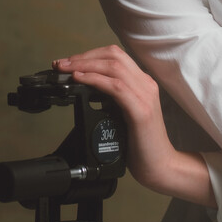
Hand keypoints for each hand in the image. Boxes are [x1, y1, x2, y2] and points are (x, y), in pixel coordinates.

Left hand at [53, 45, 174, 191]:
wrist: (161, 166)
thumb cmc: (141, 144)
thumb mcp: (125, 114)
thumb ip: (112, 99)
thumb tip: (87, 89)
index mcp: (142, 83)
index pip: (116, 56)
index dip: (90, 55)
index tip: (68, 63)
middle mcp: (146, 84)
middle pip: (113, 55)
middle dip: (83, 57)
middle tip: (61, 64)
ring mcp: (145, 96)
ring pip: (114, 67)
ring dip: (85, 65)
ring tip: (66, 70)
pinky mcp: (141, 111)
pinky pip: (116, 87)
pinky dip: (95, 80)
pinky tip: (81, 80)